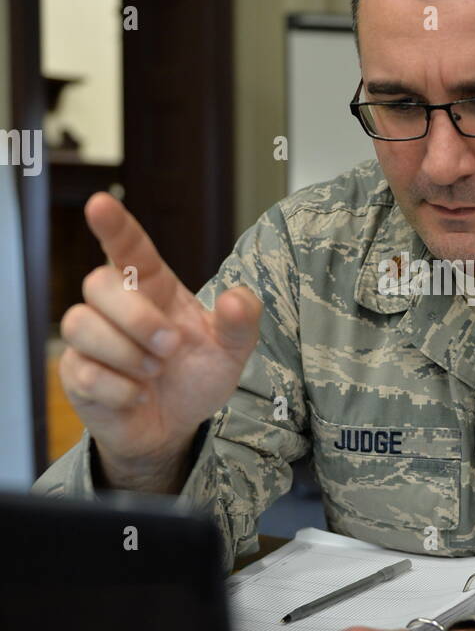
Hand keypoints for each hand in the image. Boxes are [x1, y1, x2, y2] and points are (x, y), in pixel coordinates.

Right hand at [59, 192, 261, 468]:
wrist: (174, 427)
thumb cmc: (196, 374)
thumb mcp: (231, 351)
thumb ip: (241, 322)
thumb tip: (237, 298)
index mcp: (153, 287)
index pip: (128, 246)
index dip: (114, 225)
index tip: (100, 204)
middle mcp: (115, 306)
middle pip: (96, 282)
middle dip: (135, 317)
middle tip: (170, 346)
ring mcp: (90, 339)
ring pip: (80, 324)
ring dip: (126, 354)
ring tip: (155, 373)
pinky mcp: (76, 374)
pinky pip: (83, 371)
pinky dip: (120, 389)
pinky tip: (138, 396)